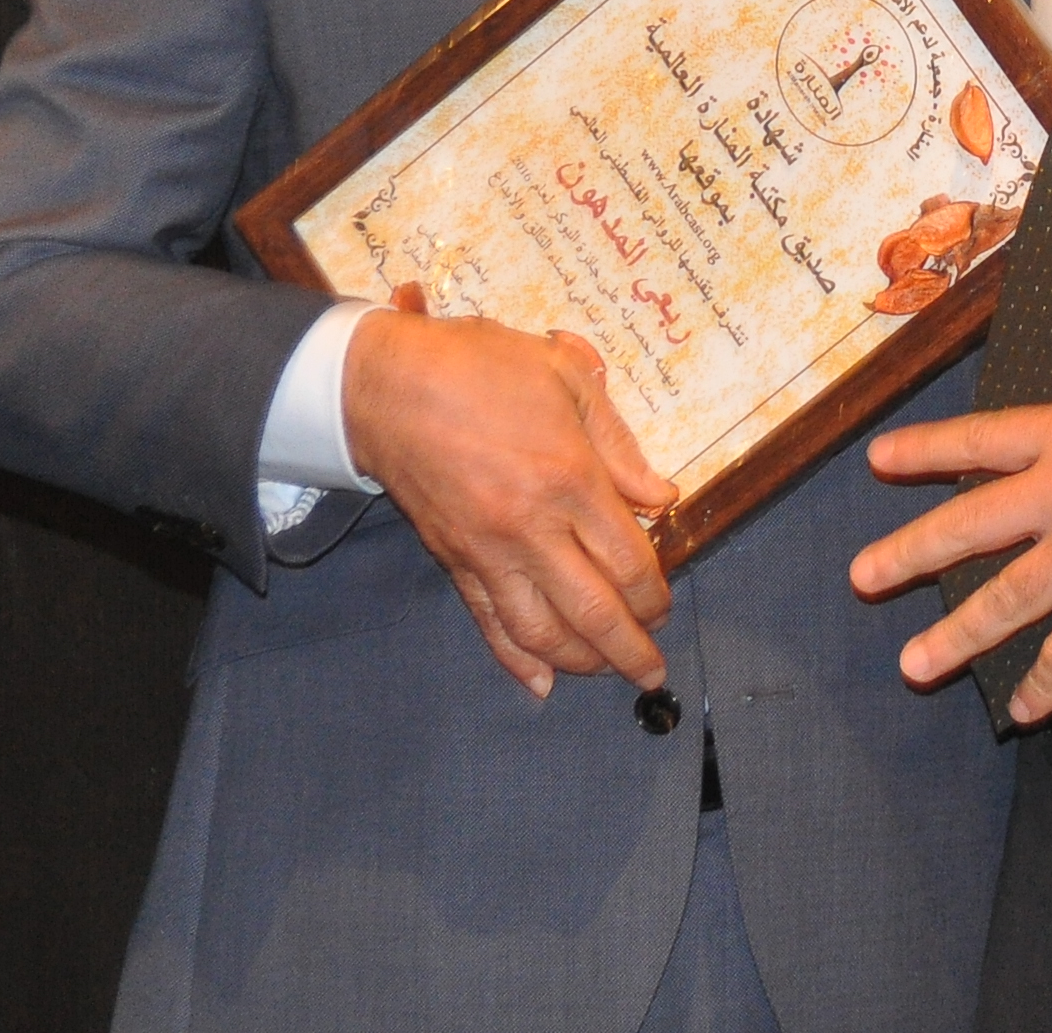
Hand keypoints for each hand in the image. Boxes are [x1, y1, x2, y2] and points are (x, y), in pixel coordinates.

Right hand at [341, 292, 679, 699]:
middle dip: (630, 650)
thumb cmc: (480, 367)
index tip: (665, 607)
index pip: (627, 562)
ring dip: (582, 663)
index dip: (654, 595)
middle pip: (593, 611)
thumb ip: (618, 442)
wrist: (385, 385)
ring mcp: (488, 553)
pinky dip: (517, 660)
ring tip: (608, 673)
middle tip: (652, 670)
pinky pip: (490, 624)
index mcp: (569, 479)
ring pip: (543, 632)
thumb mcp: (566, 376)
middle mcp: (531, 528)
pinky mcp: (454, 564)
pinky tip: (541, 683)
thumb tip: (661, 497)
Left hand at [848, 382, 1051, 724]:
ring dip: (956, 636)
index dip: (927, 451)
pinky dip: (1044, 686)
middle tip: (862, 576)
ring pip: (1005, 601)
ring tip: (914, 664)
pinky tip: (1020, 711)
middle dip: (910, 554)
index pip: (981, 442)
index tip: (881, 459)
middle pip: (969, 527)